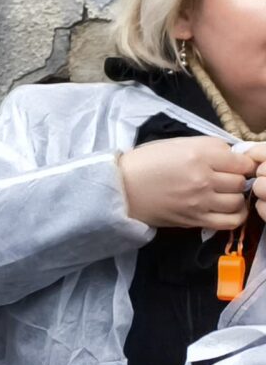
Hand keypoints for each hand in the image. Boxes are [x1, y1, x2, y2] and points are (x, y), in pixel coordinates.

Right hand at [118, 137, 258, 230]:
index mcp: (199, 155)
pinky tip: (229, 209)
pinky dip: (237, 215)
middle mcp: (202, 178)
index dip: (242, 163)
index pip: (242, 163)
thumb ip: (209, 146)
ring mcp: (200, 201)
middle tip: (225, 178)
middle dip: (236, 179)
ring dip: (234, 197)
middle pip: (240, 182)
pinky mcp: (195, 219)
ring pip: (238, 201)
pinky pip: (231, 221)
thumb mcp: (177, 143)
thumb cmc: (147, 162)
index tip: (233, 165)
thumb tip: (235, 155)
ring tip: (224, 193)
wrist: (121, 188)